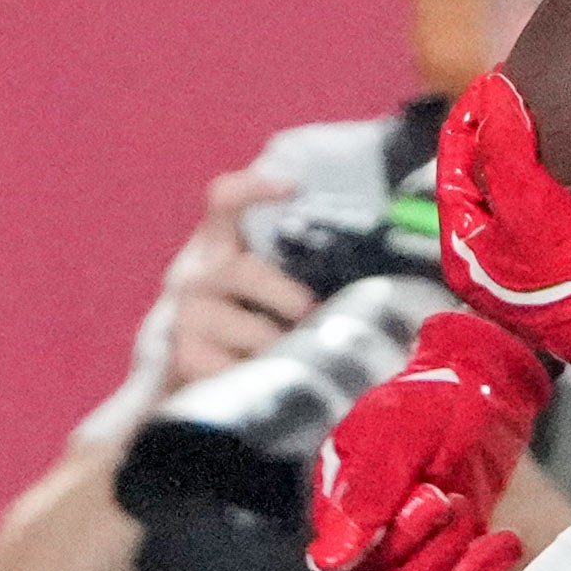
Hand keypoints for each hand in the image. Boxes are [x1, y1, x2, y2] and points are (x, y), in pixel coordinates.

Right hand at [153, 161, 316, 392]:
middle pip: (244, 272)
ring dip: (286, 347)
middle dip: (289, 297)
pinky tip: (269, 382)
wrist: (200, 382)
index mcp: (218, 243)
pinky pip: (239, 369)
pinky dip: (266, 379)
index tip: (291, 189)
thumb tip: (385, 277)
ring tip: (301, 359)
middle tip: (314, 316)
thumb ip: (305, 270)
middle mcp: (195, 273)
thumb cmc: (249, 326)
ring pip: (251, 329)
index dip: (252, 189)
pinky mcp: (185, 357)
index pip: (224, 200)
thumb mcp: (270, 290)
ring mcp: (186, 315)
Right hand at [308, 311, 553, 570]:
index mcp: (340, 497)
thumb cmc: (433, 400)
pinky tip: (504, 540)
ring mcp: (409, 546)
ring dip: (454, 558)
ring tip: (468, 507)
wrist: (487, 387)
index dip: (386, 544)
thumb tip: (326, 562)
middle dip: (425, 545)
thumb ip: (364, 496)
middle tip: (449, 497)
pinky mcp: (448, 556)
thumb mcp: (395, 436)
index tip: (427, 500)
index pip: (343, 556)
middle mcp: (368, 529)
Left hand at [433, 72, 570, 395]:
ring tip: (553, 113)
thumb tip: (495, 92)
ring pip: (521, 187)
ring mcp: (532, 263)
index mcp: (465, 253)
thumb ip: (504, 143)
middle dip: (503, 132)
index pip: (452, 167)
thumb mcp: (529, 202)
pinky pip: (556, 201)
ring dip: (535, 151)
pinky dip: (563, 173)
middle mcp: (493, 261)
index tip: (494, 81)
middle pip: (487, 176)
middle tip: (523, 93)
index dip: (471, 118)